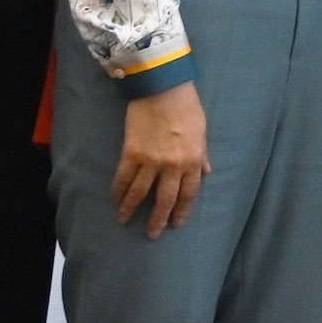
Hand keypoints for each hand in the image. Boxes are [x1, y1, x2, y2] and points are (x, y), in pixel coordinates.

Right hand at [110, 82, 208, 236]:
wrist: (163, 88)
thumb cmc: (187, 106)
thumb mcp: (202, 131)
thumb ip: (202, 154)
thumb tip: (206, 171)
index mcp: (193, 161)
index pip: (188, 194)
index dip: (182, 210)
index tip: (176, 223)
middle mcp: (173, 166)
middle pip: (165, 200)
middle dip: (158, 219)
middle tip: (152, 234)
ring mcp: (151, 161)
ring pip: (140, 193)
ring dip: (131, 208)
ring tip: (124, 219)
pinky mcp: (131, 153)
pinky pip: (124, 178)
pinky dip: (118, 190)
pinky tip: (115, 199)